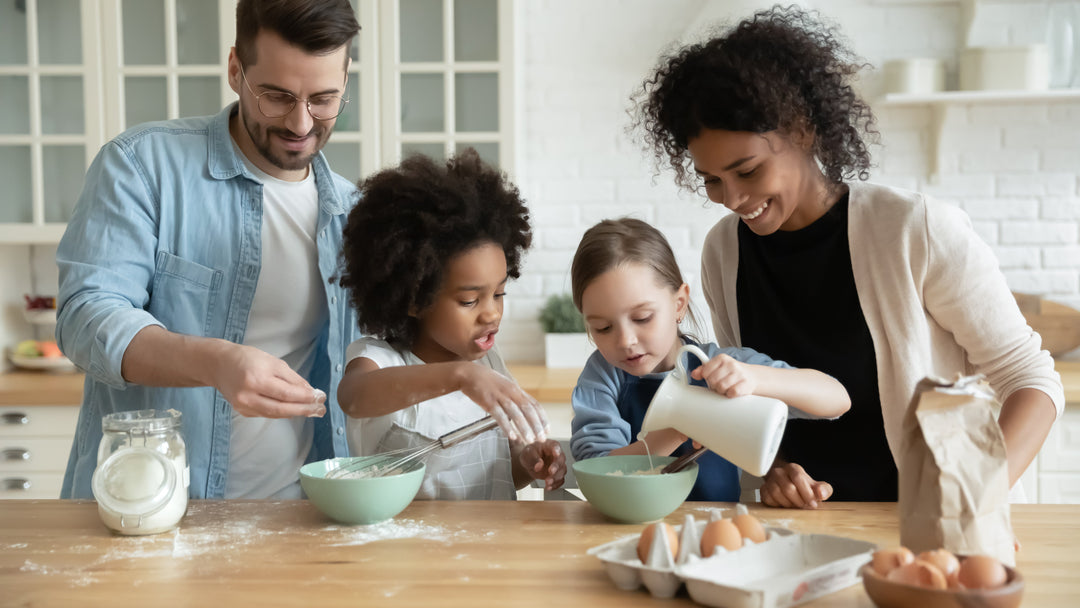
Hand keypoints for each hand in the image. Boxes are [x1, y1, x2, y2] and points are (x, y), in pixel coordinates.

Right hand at [210, 343, 325, 418]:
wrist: (219, 364)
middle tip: (320, 409)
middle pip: (281, 408)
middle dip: (304, 410)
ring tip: (313, 411)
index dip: (305, 398)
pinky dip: (282, 412)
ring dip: (296, 413)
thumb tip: (309, 391)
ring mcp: (243, 405)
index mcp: (256, 379)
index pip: (286, 393)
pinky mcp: (242, 411)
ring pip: (275, 414)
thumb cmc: (247, 358)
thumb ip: (291, 378)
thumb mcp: (272, 361)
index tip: (321, 397)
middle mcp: (248, 395)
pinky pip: (267, 414)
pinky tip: (294, 410)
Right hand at [457, 365, 548, 442]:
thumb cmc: (488, 382)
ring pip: (516, 413)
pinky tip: (511, 436)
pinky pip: (499, 415)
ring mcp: (500, 396)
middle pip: (528, 410)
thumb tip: (527, 411)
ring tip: (529, 440)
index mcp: (517, 390)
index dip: (542, 418)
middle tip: (541, 438)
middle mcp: (511, 392)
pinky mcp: (488, 401)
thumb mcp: (506, 387)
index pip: (534, 404)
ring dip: (524, 428)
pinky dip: (506, 426)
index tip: (547, 430)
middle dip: (536, 425)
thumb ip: (515, 398)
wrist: (470, 373)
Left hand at [518, 439, 566, 490]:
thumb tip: (539, 465)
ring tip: (547, 483)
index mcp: (550, 445)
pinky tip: (549, 487)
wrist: (529, 463)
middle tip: (550, 472)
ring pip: (562, 471)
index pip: (555, 446)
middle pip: (561, 460)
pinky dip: (555, 485)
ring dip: (556, 478)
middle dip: (556, 467)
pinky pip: (560, 480)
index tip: (556, 454)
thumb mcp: (527, 453)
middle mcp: (557, 454)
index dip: (557, 450)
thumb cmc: (529, 454)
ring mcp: (558, 465)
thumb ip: (533, 458)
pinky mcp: (557, 474)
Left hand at [691, 353, 757, 397]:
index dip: (707, 378)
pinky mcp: (746, 384)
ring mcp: (739, 374)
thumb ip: (704, 369)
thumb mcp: (717, 367)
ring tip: (726, 388)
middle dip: (714, 385)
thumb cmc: (731, 372)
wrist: (752, 376)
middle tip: (719, 384)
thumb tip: (694, 374)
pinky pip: (732, 393)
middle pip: (712, 380)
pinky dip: (730, 394)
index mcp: (722, 358)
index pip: (705, 371)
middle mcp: (731, 364)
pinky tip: (732, 391)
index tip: (711, 378)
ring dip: (722, 391)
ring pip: (721, 387)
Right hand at [760, 462, 832, 508]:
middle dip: (798, 501)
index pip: (798, 478)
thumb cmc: (804, 488)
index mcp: (793, 469)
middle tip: (804, 507)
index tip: (812, 504)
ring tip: (794, 506)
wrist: (788, 486)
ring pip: (777, 494)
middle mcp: (779, 472)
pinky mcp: (763, 490)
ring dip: (788, 504)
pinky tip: (784, 505)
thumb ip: (824, 489)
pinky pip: (768, 499)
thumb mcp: (817, 487)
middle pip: (788, 488)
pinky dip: (777, 505)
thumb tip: (821, 493)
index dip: (806, 493)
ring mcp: (770, 481)